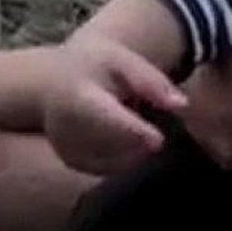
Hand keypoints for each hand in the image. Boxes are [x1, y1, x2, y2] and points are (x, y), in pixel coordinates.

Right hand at [43, 40, 187, 175]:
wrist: (50, 81)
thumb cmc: (94, 66)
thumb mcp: (122, 61)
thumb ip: (151, 81)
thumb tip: (181, 104)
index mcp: (80, 96)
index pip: (106, 118)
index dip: (133, 132)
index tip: (159, 140)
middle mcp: (65, 127)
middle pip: (112, 146)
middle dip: (141, 143)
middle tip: (155, 131)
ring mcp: (66, 148)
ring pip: (112, 163)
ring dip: (136, 153)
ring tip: (139, 130)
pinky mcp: (71, 161)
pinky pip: (107, 169)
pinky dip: (126, 161)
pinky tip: (132, 145)